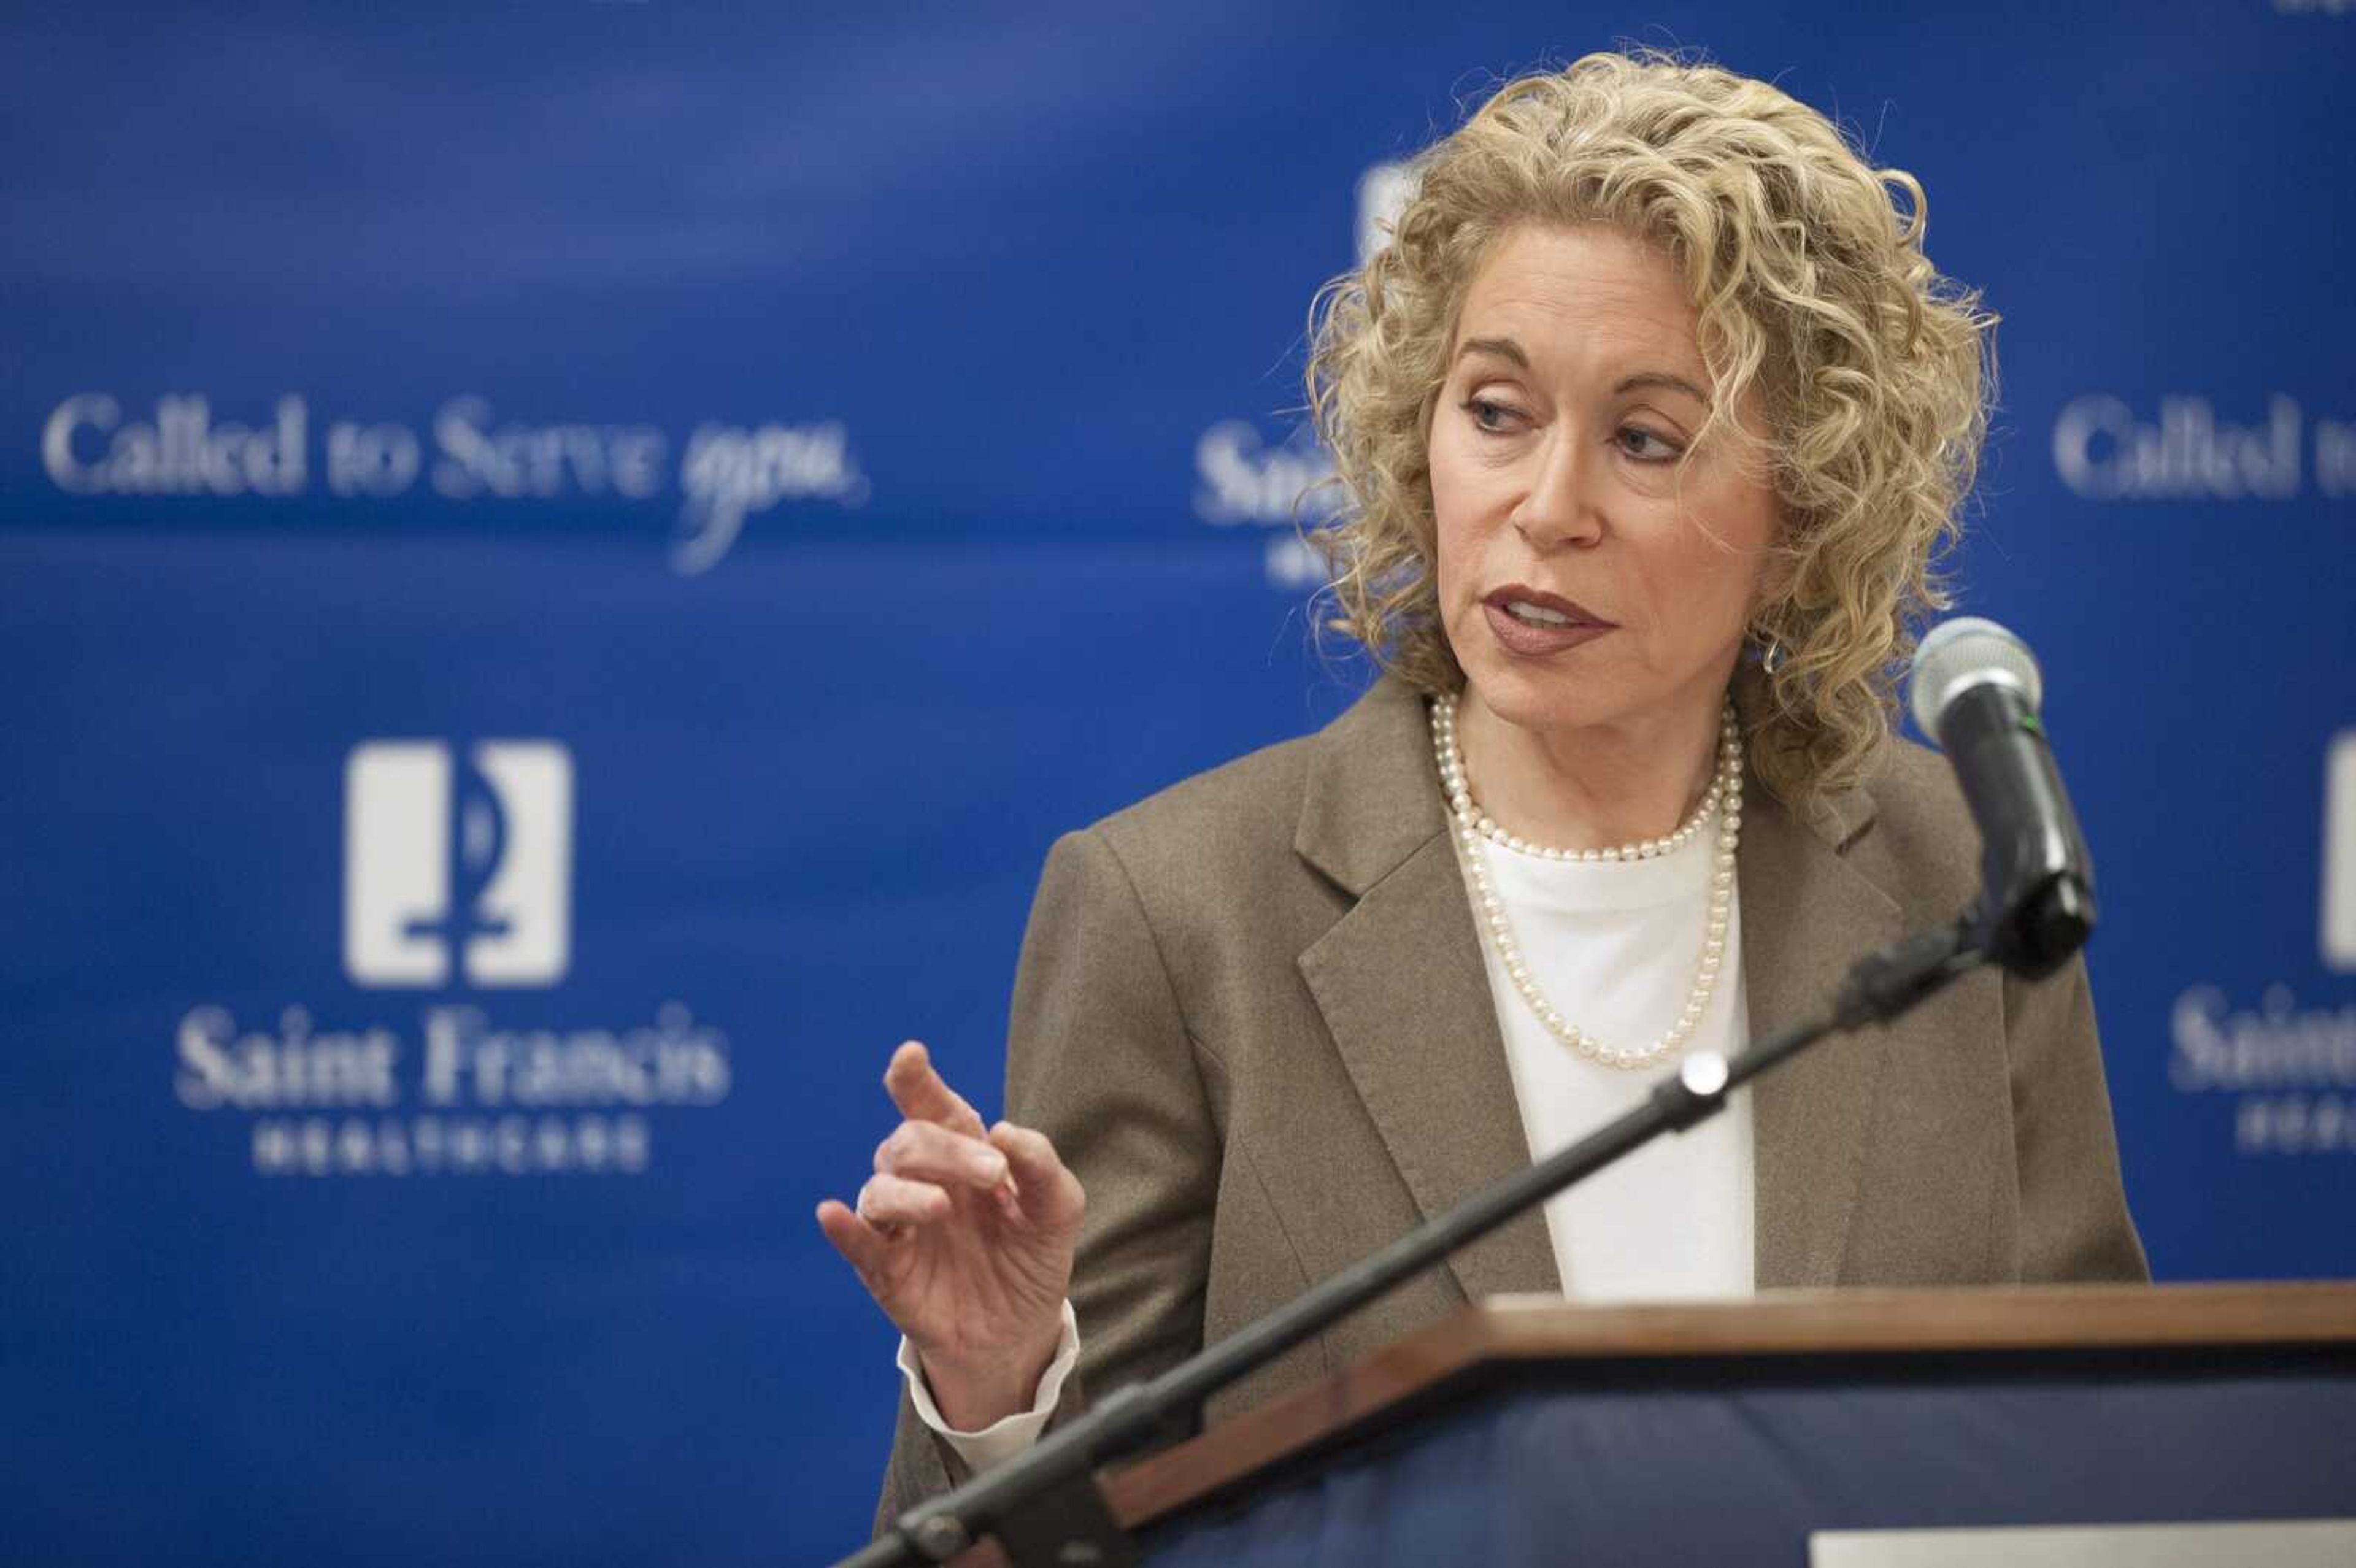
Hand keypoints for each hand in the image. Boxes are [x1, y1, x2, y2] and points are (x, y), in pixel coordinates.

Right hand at [816, 1040, 1084, 1429]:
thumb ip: (1041, 1166)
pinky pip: (857, 1244)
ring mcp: (901, 1224)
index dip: (915, 1079)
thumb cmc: (1031, 1255)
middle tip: (992, 1174)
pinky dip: (843, 1229)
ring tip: (941, 1207)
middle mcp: (924, 1180)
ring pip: (879, 1190)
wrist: (1021, 1329)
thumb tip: (1005, 1133)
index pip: (933, 1107)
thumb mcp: (1057, 1209)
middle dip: (947, 1150)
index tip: (910, 1055)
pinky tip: (830, 1214)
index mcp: (963, 1153)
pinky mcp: (885, 1270)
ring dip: (907, 1192)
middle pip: (909, 1143)